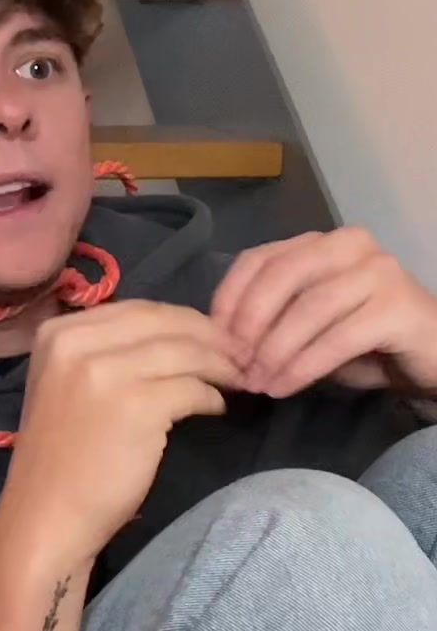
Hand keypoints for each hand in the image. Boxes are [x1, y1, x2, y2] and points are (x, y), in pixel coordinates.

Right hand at [1, 301, 247, 564]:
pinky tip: (218, 407)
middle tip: (241, 353)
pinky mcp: (136, 406)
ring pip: (184, 352)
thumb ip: (105, 353)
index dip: (184, 320)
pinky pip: (192, 388)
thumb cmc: (60, 458)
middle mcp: (77, 343)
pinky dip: (212, 396)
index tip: (213, 335)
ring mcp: (105, 373)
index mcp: (58, 334)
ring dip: (220, 364)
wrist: (45, 517)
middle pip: (164, 322)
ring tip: (239, 378)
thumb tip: (174, 336)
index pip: (139, 308)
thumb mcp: (66, 385)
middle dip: (210, 336)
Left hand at [209, 227, 436, 399]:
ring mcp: (378, 271)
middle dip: (249, 324)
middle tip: (235, 366)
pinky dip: (304, 366)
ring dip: (275, 352)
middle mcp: (349, 245)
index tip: (214, 340)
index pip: (260, 258)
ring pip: (308, 308)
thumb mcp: (309, 328)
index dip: (230, 299)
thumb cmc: (365, 344)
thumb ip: (272, 322)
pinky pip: (337, 337)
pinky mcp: (397, 306)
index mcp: (321, 243)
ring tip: (258, 384)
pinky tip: (285, 387)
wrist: (431, 359)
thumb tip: (224, 343)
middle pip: (281, 276)